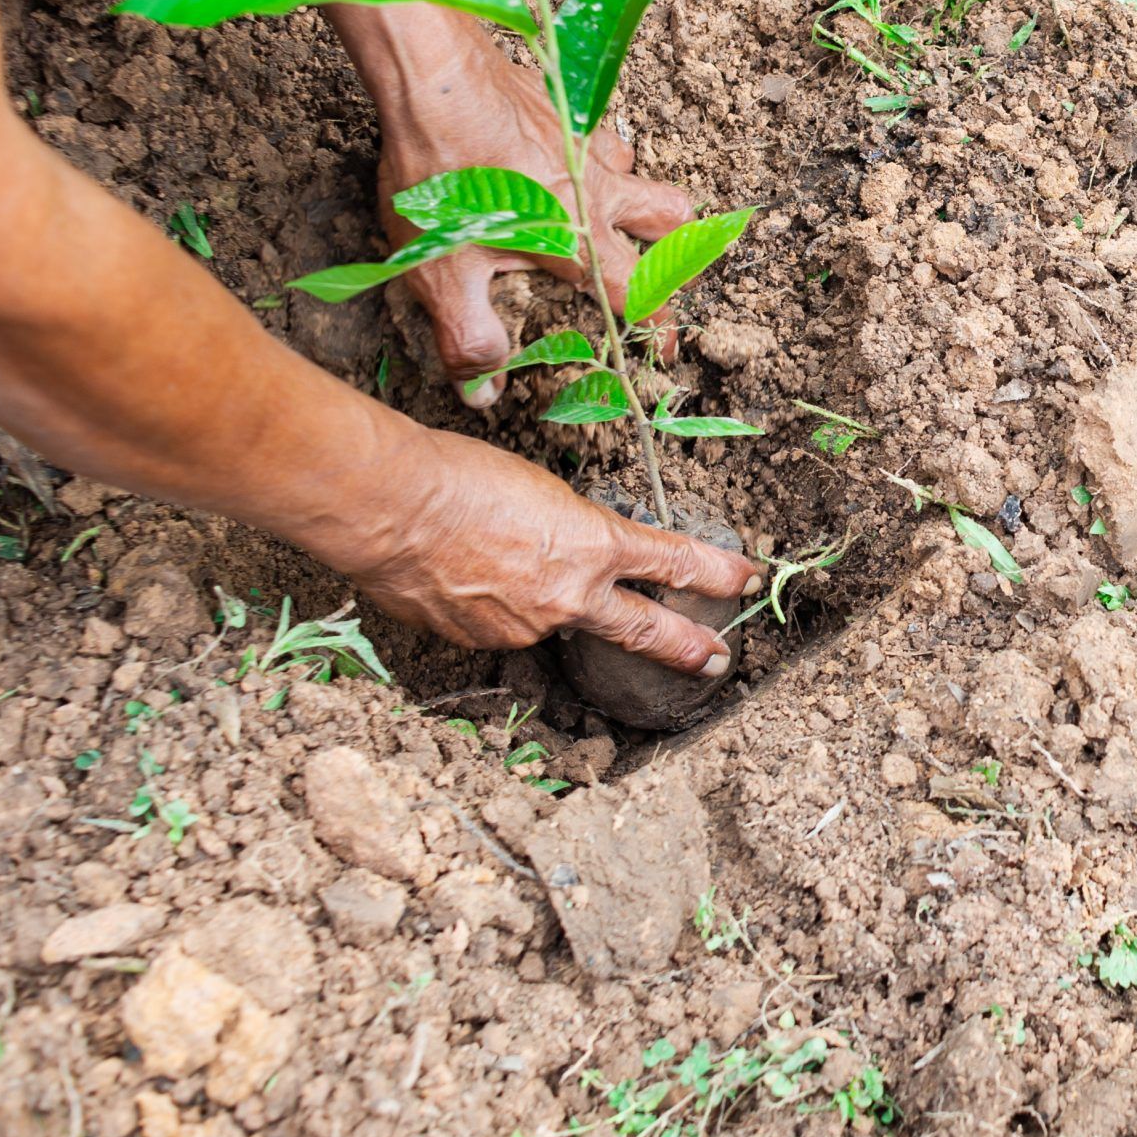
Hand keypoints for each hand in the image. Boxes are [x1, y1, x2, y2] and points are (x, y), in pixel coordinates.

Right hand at [342, 427, 762, 667]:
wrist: (389, 507)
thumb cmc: (460, 475)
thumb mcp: (539, 492)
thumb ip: (565, 533)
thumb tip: (561, 557)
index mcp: (593, 544)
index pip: (674, 562)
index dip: (717, 572)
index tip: (747, 579)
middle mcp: (570, 597)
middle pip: (646, 630)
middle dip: (687, 647)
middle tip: (716, 661)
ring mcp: (525, 628)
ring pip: (553, 620)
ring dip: (540, 600)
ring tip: (497, 561)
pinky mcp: (480, 643)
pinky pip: (499, 625)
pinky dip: (490, 605)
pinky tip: (458, 574)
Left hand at [373, 35, 693, 404]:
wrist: (431, 77)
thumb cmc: (439, 173)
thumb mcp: (443, 272)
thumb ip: (468, 338)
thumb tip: (484, 393)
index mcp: (579, 239)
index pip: (641, 295)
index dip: (657, 330)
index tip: (663, 351)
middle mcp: (596, 191)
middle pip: (672, 221)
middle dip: (674, 250)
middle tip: (654, 273)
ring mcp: (585, 143)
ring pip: (638, 173)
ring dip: (633, 197)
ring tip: (604, 216)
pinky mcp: (564, 108)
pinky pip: (597, 136)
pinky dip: (592, 156)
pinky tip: (556, 161)